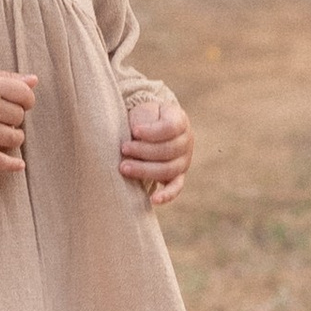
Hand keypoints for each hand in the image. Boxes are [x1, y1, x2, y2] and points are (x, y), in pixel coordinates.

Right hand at [0, 62, 34, 171]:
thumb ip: (9, 77)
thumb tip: (35, 81)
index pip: (26, 96)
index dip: (26, 99)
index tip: (19, 101)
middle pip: (19, 117)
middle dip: (15, 115)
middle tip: (2, 112)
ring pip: (13, 139)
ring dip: (15, 136)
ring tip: (5, 130)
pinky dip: (10, 165)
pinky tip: (20, 166)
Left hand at [118, 90, 192, 207]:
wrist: (146, 127)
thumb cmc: (143, 118)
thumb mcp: (143, 111)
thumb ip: (143, 120)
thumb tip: (135, 135)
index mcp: (180, 120)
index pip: (170, 128)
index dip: (152, 131)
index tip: (134, 130)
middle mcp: (186, 141)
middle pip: (168, 150)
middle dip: (143, 151)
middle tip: (123, 149)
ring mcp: (184, 160)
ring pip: (169, 169)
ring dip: (145, 170)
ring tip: (124, 167)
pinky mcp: (178, 176)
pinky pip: (176, 187)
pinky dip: (166, 195)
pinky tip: (153, 200)